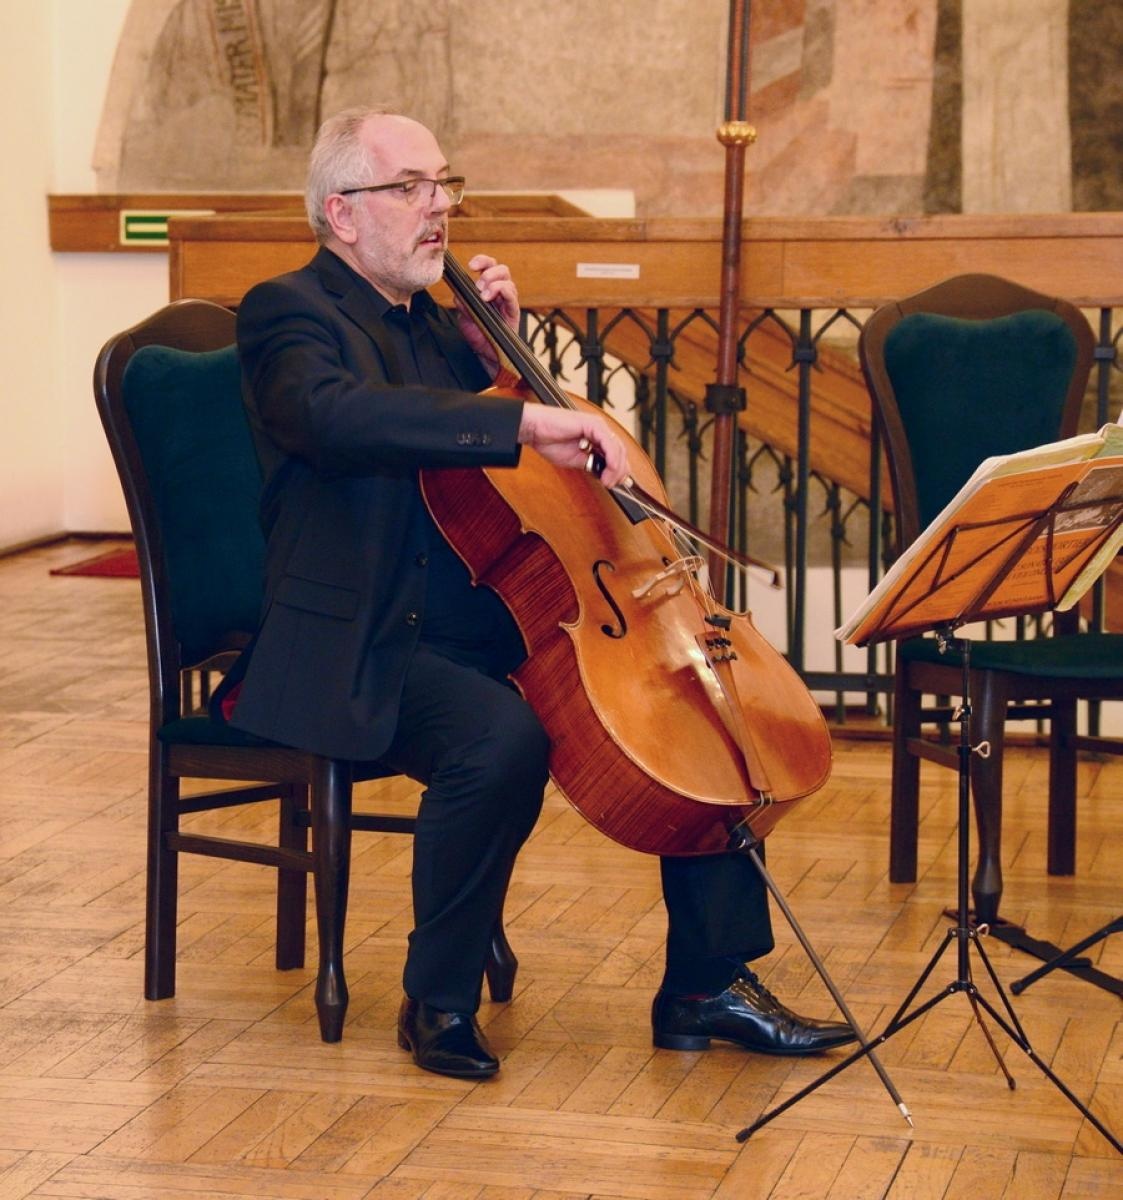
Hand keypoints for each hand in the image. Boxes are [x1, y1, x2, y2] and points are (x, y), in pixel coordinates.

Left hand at [456, 254, 518, 378]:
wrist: (487, 356)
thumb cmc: (479, 336)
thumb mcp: (464, 319)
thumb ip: (462, 305)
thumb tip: (458, 295)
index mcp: (488, 290)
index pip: (489, 267)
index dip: (482, 261)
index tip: (471, 265)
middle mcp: (500, 293)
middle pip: (502, 269)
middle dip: (488, 270)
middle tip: (478, 282)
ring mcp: (508, 302)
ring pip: (507, 279)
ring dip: (493, 281)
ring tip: (483, 294)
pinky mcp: (513, 312)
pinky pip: (512, 295)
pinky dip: (502, 290)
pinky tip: (491, 296)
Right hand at [517, 404, 630, 488]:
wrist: (535, 430)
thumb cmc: (550, 441)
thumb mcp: (576, 460)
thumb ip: (591, 465)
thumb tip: (606, 476)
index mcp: (597, 438)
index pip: (617, 455)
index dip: (619, 471)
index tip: (615, 485)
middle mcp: (600, 431)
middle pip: (621, 452)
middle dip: (619, 472)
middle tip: (611, 485)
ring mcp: (598, 426)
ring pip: (618, 449)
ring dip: (616, 468)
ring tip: (607, 481)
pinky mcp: (593, 424)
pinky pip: (609, 443)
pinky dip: (611, 459)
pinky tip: (607, 470)